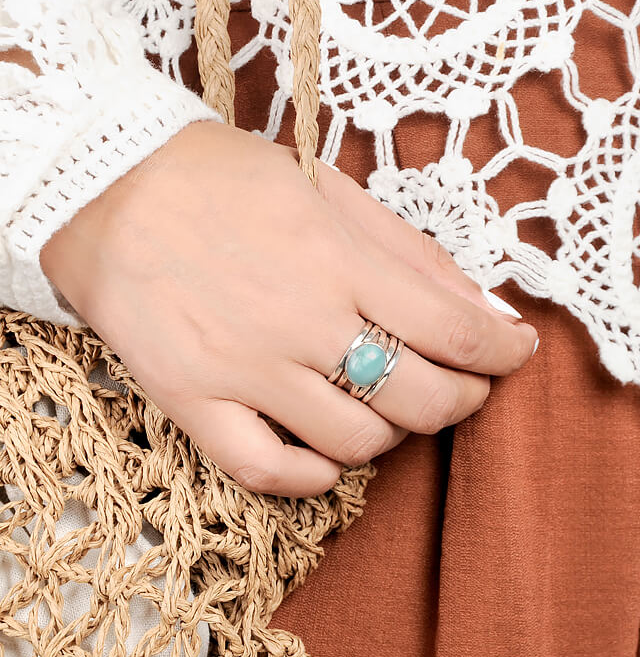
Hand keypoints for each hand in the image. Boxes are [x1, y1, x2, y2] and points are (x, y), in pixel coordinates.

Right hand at [40, 122, 537, 496]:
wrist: (107, 188)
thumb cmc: (226, 180)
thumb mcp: (330, 191)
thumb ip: (413, 254)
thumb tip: (486, 309)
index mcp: (339, 260)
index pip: (455, 330)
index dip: (503, 353)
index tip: (516, 354)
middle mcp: (300, 321)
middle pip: (420, 398)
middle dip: (464, 401)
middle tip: (466, 387)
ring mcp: (244, 368)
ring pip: (356, 443)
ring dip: (393, 434)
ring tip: (388, 407)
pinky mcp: (193, 400)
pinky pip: (268, 470)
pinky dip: (315, 476)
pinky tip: (330, 455)